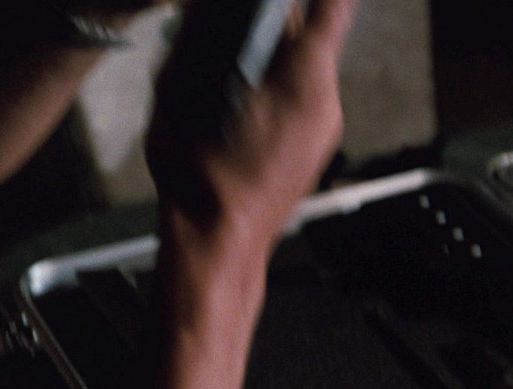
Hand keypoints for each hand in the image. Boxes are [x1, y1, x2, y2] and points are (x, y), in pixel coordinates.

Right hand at [147, 0, 358, 245]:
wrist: (220, 242)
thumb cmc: (199, 177)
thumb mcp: (182, 90)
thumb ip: (201, 37)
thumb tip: (212, 11)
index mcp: (301, 79)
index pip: (330, 9)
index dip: (313, 0)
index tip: (279, 2)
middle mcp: (326, 101)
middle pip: (314, 38)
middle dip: (277, 25)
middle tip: (237, 28)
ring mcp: (326, 129)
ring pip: (309, 69)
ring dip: (276, 58)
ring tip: (233, 73)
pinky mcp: (318, 148)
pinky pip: (306, 99)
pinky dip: (280, 88)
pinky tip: (243, 104)